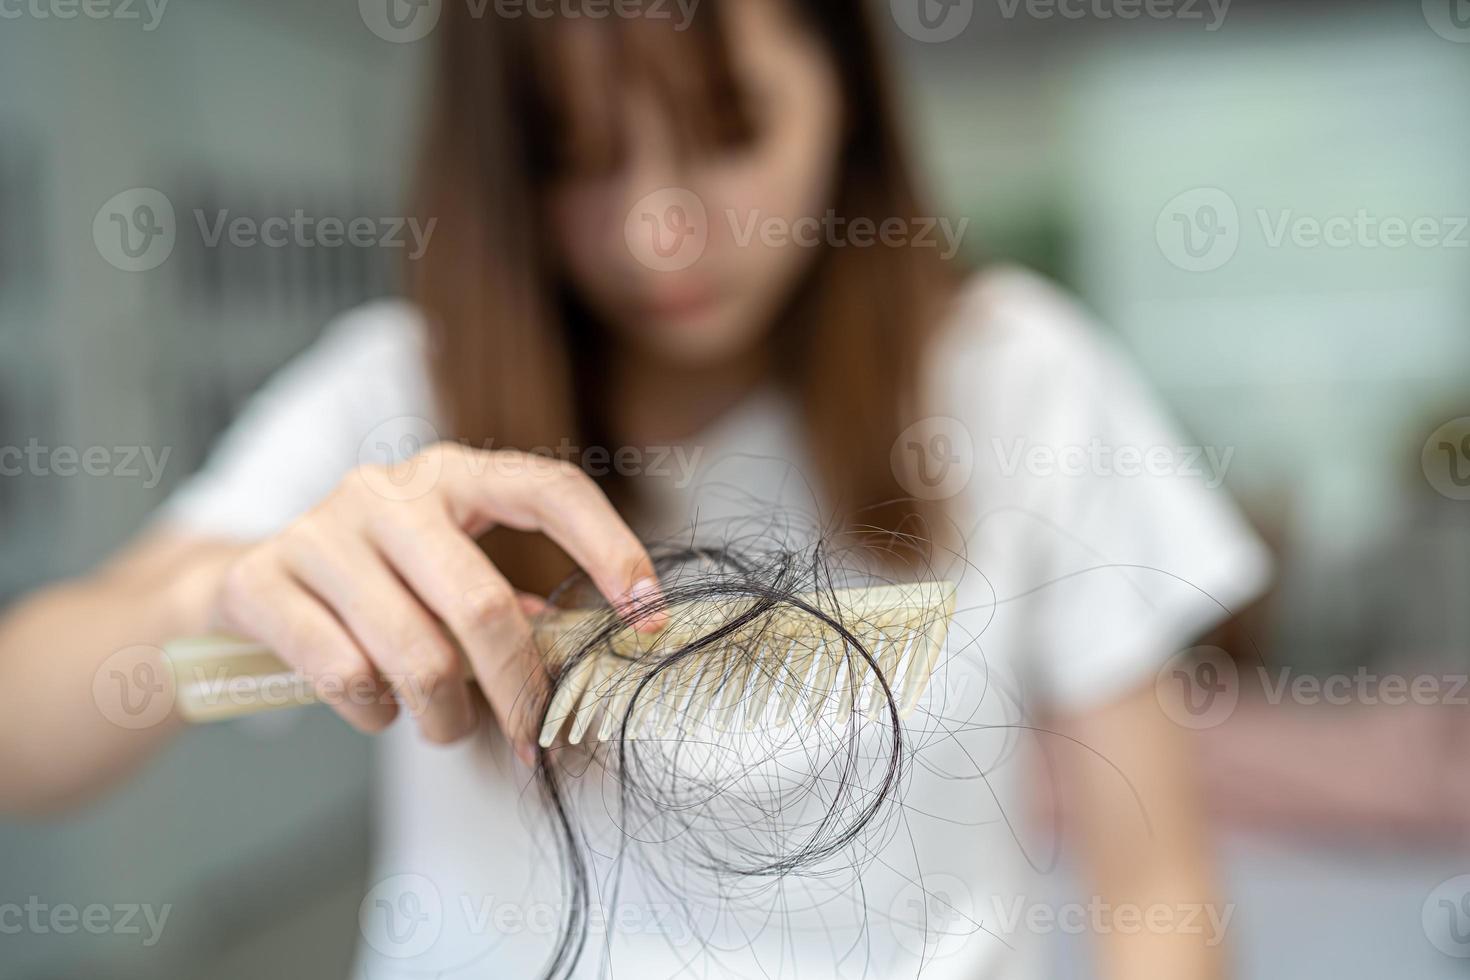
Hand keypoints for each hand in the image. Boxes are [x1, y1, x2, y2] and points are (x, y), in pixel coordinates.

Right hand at [208, 443, 663, 761]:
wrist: (245, 583)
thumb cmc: (376, 584)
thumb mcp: (447, 573)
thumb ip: (508, 602)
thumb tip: (580, 653)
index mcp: (452, 474)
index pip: (550, 489)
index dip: (610, 549)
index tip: (649, 617)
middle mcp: (387, 489)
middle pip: (482, 604)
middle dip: (518, 688)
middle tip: (532, 736)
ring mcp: (320, 530)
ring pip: (416, 655)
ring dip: (445, 716)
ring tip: (446, 725)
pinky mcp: (262, 581)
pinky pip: (345, 677)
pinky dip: (375, 713)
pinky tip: (378, 708)